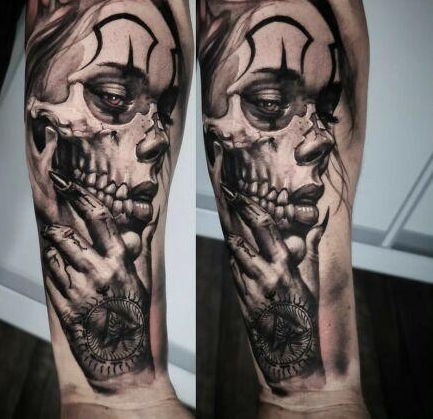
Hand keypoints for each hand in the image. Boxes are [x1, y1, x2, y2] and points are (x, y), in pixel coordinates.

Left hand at [41, 173, 152, 388]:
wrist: (122, 357)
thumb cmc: (133, 315)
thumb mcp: (139, 279)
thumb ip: (135, 250)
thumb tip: (139, 223)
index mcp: (121, 261)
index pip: (99, 218)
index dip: (81, 196)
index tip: (66, 182)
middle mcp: (100, 271)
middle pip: (69, 235)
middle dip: (56, 226)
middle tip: (52, 225)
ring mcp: (81, 290)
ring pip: (55, 254)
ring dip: (53, 247)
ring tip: (57, 248)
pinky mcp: (65, 307)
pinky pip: (50, 276)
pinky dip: (52, 268)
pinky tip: (59, 271)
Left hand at [222, 184, 324, 383]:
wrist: (290, 352)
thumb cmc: (305, 314)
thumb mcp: (312, 280)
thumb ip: (311, 248)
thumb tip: (320, 221)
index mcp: (285, 266)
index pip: (265, 227)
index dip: (250, 207)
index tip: (239, 193)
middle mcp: (265, 274)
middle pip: (244, 235)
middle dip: (235, 212)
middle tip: (227, 193)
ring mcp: (249, 287)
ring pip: (234, 253)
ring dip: (233, 237)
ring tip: (231, 224)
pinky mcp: (240, 298)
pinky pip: (233, 272)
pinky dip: (235, 260)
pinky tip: (237, 253)